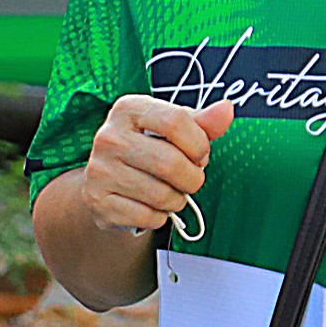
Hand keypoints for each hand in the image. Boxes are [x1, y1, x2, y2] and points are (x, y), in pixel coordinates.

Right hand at [82, 96, 234, 234]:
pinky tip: (151, 206)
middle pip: (171, 163)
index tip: (200, 155)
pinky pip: (147, 216)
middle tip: (190, 180)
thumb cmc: (146, 150)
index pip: (176, 121)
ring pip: (161, 195)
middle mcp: (109, 136)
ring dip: (177, 200)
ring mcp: (100, 170)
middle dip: (192, 179)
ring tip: (170, 193)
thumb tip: (226, 109)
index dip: (199, 144)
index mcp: (128, 109)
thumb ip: (202, 122)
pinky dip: (159, 217)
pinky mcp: (98, 201)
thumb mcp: (170, 130)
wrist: (104, 183)